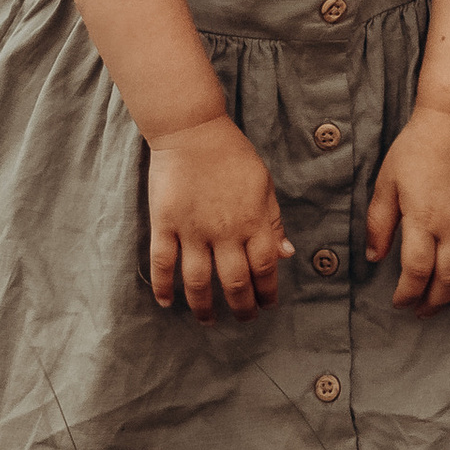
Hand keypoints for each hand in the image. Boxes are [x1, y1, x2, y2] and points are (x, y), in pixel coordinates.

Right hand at [148, 115, 292, 316]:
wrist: (192, 129)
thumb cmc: (232, 154)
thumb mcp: (263, 184)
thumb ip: (273, 220)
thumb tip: (287, 254)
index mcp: (253, 221)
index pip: (265, 267)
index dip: (268, 291)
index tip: (268, 304)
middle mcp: (224, 231)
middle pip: (235, 282)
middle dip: (242, 307)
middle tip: (243, 319)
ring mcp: (192, 229)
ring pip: (198, 281)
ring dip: (203, 307)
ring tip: (208, 320)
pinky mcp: (165, 223)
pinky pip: (163, 263)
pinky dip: (163, 286)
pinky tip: (166, 302)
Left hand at [364, 107, 449, 312]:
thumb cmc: (416, 148)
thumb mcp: (387, 182)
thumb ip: (380, 222)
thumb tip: (374, 258)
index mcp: (423, 219)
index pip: (417, 272)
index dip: (408, 294)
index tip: (400, 302)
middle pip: (448, 279)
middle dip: (434, 303)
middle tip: (424, 310)